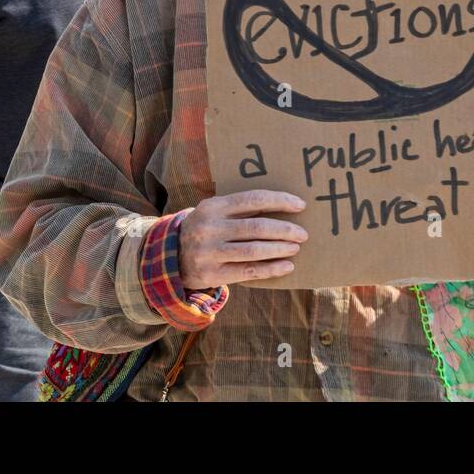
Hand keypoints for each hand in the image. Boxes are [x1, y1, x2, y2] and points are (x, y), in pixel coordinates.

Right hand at [178, 190, 308, 288]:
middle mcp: (210, 228)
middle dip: (284, 230)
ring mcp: (209, 252)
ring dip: (279, 249)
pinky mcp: (212, 274)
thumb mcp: (215, 212)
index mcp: (213, 206)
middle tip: (303, 233)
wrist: (170, 256)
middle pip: (256, 227)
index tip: (300, 205)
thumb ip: (241, 208)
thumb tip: (284, 204)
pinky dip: (271, 269)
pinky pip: (248, 271)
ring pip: (254, 251)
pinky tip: (286, 266)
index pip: (253, 199)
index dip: (280, 201)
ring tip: (295, 248)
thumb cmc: (205, 229)